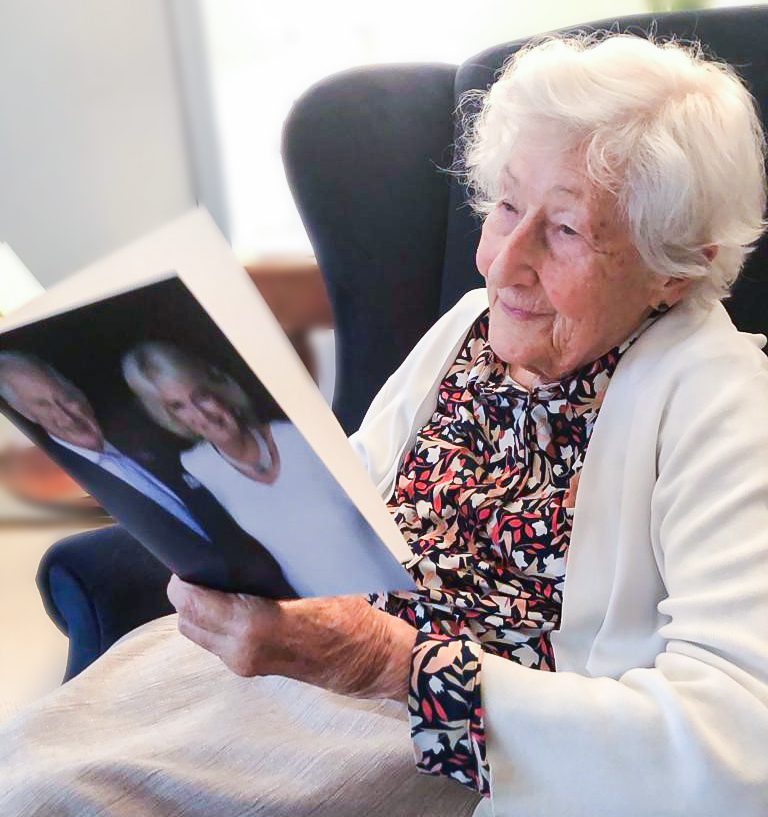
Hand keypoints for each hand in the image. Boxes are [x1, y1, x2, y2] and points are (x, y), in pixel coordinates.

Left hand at [167, 575, 416, 701]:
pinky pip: (213, 642)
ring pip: (196, 633)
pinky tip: (234, 600)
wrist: (367, 660)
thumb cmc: (347, 616)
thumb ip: (271, 566)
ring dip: (199, 608)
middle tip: (204, 564)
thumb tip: (242, 537)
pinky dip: (213, 620)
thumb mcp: (313, 580)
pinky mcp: (248, 669)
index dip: (185, 577)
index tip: (192, 554)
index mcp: (253, 624)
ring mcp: (242, 663)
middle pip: (187, 619)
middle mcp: (240, 649)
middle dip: (188, 592)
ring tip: (218, 580)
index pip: (192, 602)